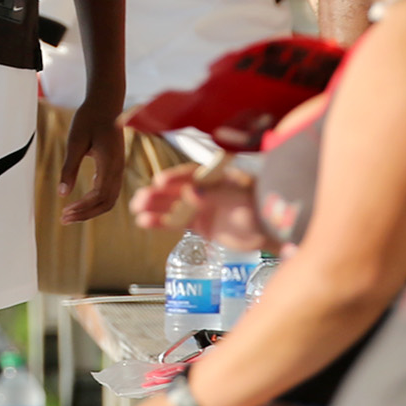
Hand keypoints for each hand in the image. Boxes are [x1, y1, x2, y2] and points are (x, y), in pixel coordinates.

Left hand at [60, 98, 126, 224]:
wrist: (106, 102)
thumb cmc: (89, 118)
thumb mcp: (75, 141)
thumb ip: (69, 168)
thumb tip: (62, 194)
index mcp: (110, 163)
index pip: (99, 196)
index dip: (83, 208)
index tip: (64, 212)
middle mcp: (118, 168)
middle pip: (106, 202)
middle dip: (86, 214)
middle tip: (64, 219)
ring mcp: (118, 167)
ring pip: (109, 199)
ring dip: (91, 209)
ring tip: (71, 213)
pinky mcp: (115, 165)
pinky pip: (109, 190)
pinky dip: (96, 200)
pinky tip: (81, 201)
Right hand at [130, 159, 265, 248]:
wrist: (270, 231)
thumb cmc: (260, 209)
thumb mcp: (240, 199)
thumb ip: (215, 195)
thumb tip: (190, 193)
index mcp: (215, 176)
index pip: (192, 174)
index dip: (175, 177)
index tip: (160, 181)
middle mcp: (205, 188)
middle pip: (177, 189)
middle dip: (158, 193)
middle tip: (141, 198)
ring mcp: (200, 206)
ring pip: (172, 205)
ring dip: (154, 206)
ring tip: (136, 209)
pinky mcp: (199, 223)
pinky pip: (175, 221)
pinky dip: (160, 221)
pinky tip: (144, 222)